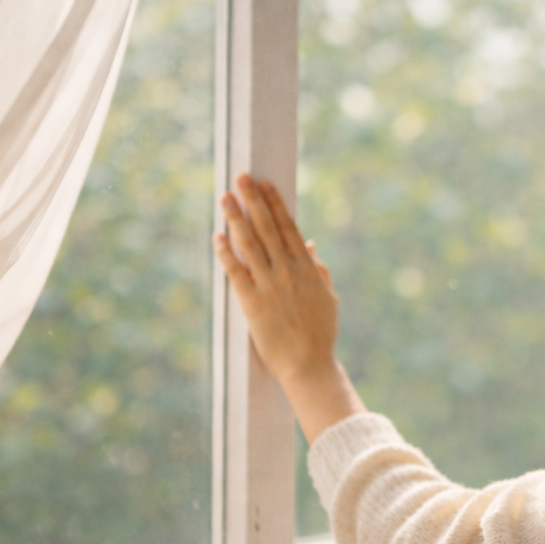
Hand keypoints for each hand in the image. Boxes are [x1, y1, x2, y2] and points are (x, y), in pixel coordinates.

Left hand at [213, 173, 363, 441]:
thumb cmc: (320, 334)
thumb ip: (319, 269)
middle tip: (241, 177)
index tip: (266, 185)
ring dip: (236, 218)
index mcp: (308, 269)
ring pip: (250, 244)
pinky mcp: (252, 303)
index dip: (275, 204)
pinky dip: (225, 253)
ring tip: (225, 198)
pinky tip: (217, 237)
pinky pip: (236, 272)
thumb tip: (310, 245)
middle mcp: (288, 272)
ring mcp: (270, 286)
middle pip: (267, 228)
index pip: (289, 228)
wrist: (308, 365)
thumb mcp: (327, 298)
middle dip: (253, 200)